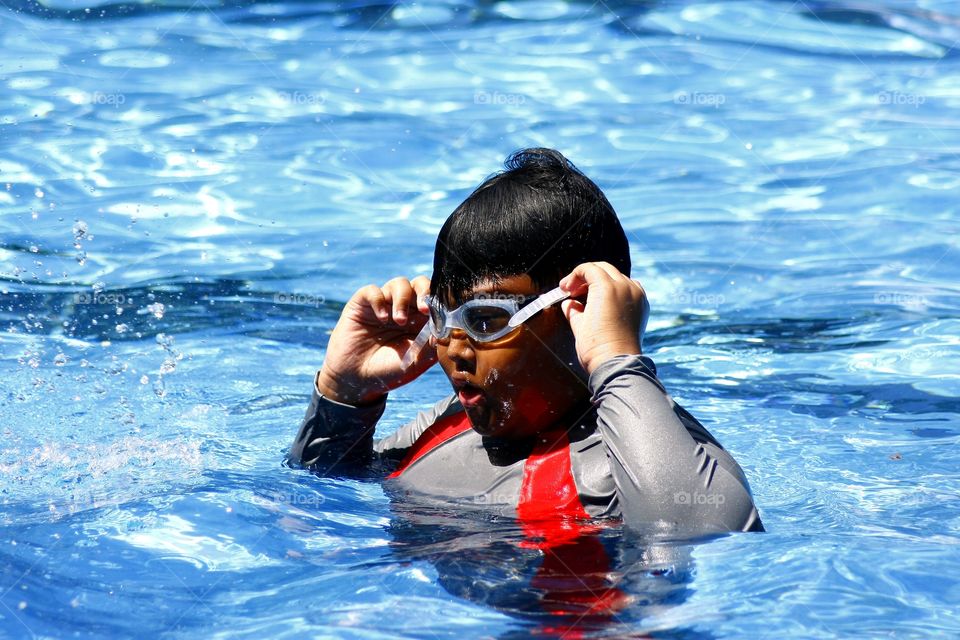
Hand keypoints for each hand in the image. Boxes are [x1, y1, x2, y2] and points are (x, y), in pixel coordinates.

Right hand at [315, 276, 436, 404]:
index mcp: (421, 320)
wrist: (358, 380)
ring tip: (399, 321)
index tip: (442, 313)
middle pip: (420, 284)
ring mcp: (384, 304)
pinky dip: (379, 300)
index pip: (435, 299)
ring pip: (399, 283)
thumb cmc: (390, 371)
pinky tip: (382, 318)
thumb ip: (433, 345)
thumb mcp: (417, 362)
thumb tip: (447, 329)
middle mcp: (404, 308)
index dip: (441, 301)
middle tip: (424, 309)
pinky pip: (372, 290)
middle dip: (425, 292)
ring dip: (403, 299)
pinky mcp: (362, 304)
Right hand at [558, 262, 648, 375]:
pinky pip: (629, 288)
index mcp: (607, 287)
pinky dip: (617, 290)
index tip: (565, 288)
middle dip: (586, 277)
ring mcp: (636, 295)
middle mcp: (624, 287)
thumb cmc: (596, 347)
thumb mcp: (579, 325)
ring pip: (618, 277)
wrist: (617, 365)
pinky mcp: (642, 306)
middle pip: (603, 269)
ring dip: (602, 282)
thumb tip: (569, 304)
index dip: (573, 277)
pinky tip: (606, 303)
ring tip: (589, 297)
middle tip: (573, 290)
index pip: (588, 269)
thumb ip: (573, 309)